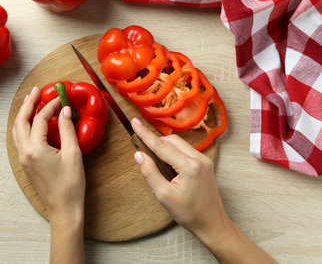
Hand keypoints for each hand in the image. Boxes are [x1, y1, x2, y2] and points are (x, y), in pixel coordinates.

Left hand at [12, 86, 84, 222]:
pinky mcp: (26, 163)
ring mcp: (23, 159)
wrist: (63, 208)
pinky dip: (24, 126)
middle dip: (28, 104)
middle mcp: (24, 152)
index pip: (40, 119)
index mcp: (35, 149)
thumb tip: (64, 112)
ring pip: (17, 130)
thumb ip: (67, 130)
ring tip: (31, 101)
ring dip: (24, 114)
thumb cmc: (70, 186)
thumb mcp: (73, 154)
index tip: (60, 98)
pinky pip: (20, 139)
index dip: (51, 106)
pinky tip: (32, 122)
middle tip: (36, 91)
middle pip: (21, 121)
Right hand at [131, 118, 276, 263]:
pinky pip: (185, 150)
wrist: (212, 223)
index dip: (145, 134)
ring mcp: (204, 160)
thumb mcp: (164, 196)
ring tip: (154, 159)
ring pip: (179, 144)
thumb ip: (150, 173)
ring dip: (164, 146)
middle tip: (141, 147)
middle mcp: (199, 159)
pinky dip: (173, 152)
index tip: (135, 121)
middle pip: (171, 141)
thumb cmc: (189, 213)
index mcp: (189, 166)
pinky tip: (167, 163)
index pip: (161, 146)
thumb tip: (139, 155)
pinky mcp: (205, 163)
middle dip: (155, 141)